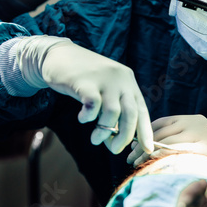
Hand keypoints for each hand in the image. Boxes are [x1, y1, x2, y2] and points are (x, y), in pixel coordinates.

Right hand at [16, 36, 153, 153]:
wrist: (59, 55)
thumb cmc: (84, 80)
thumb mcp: (105, 91)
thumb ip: (113, 112)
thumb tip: (117, 143)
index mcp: (129, 82)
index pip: (142, 111)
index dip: (145, 132)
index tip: (147, 150)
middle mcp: (121, 79)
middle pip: (130, 113)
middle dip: (124, 136)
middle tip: (115, 150)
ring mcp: (104, 78)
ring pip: (112, 112)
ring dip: (104, 131)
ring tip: (95, 139)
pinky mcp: (85, 80)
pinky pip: (93, 104)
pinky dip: (88, 117)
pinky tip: (82, 118)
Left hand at [127, 115, 206, 173]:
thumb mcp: (196, 140)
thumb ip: (178, 137)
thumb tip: (147, 143)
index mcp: (193, 119)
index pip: (162, 121)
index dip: (145, 132)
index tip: (133, 144)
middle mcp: (196, 123)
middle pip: (162, 131)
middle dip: (143, 144)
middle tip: (129, 156)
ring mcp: (201, 135)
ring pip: (165, 141)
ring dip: (147, 153)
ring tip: (136, 163)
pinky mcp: (203, 149)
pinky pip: (175, 152)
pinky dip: (159, 158)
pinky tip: (149, 165)